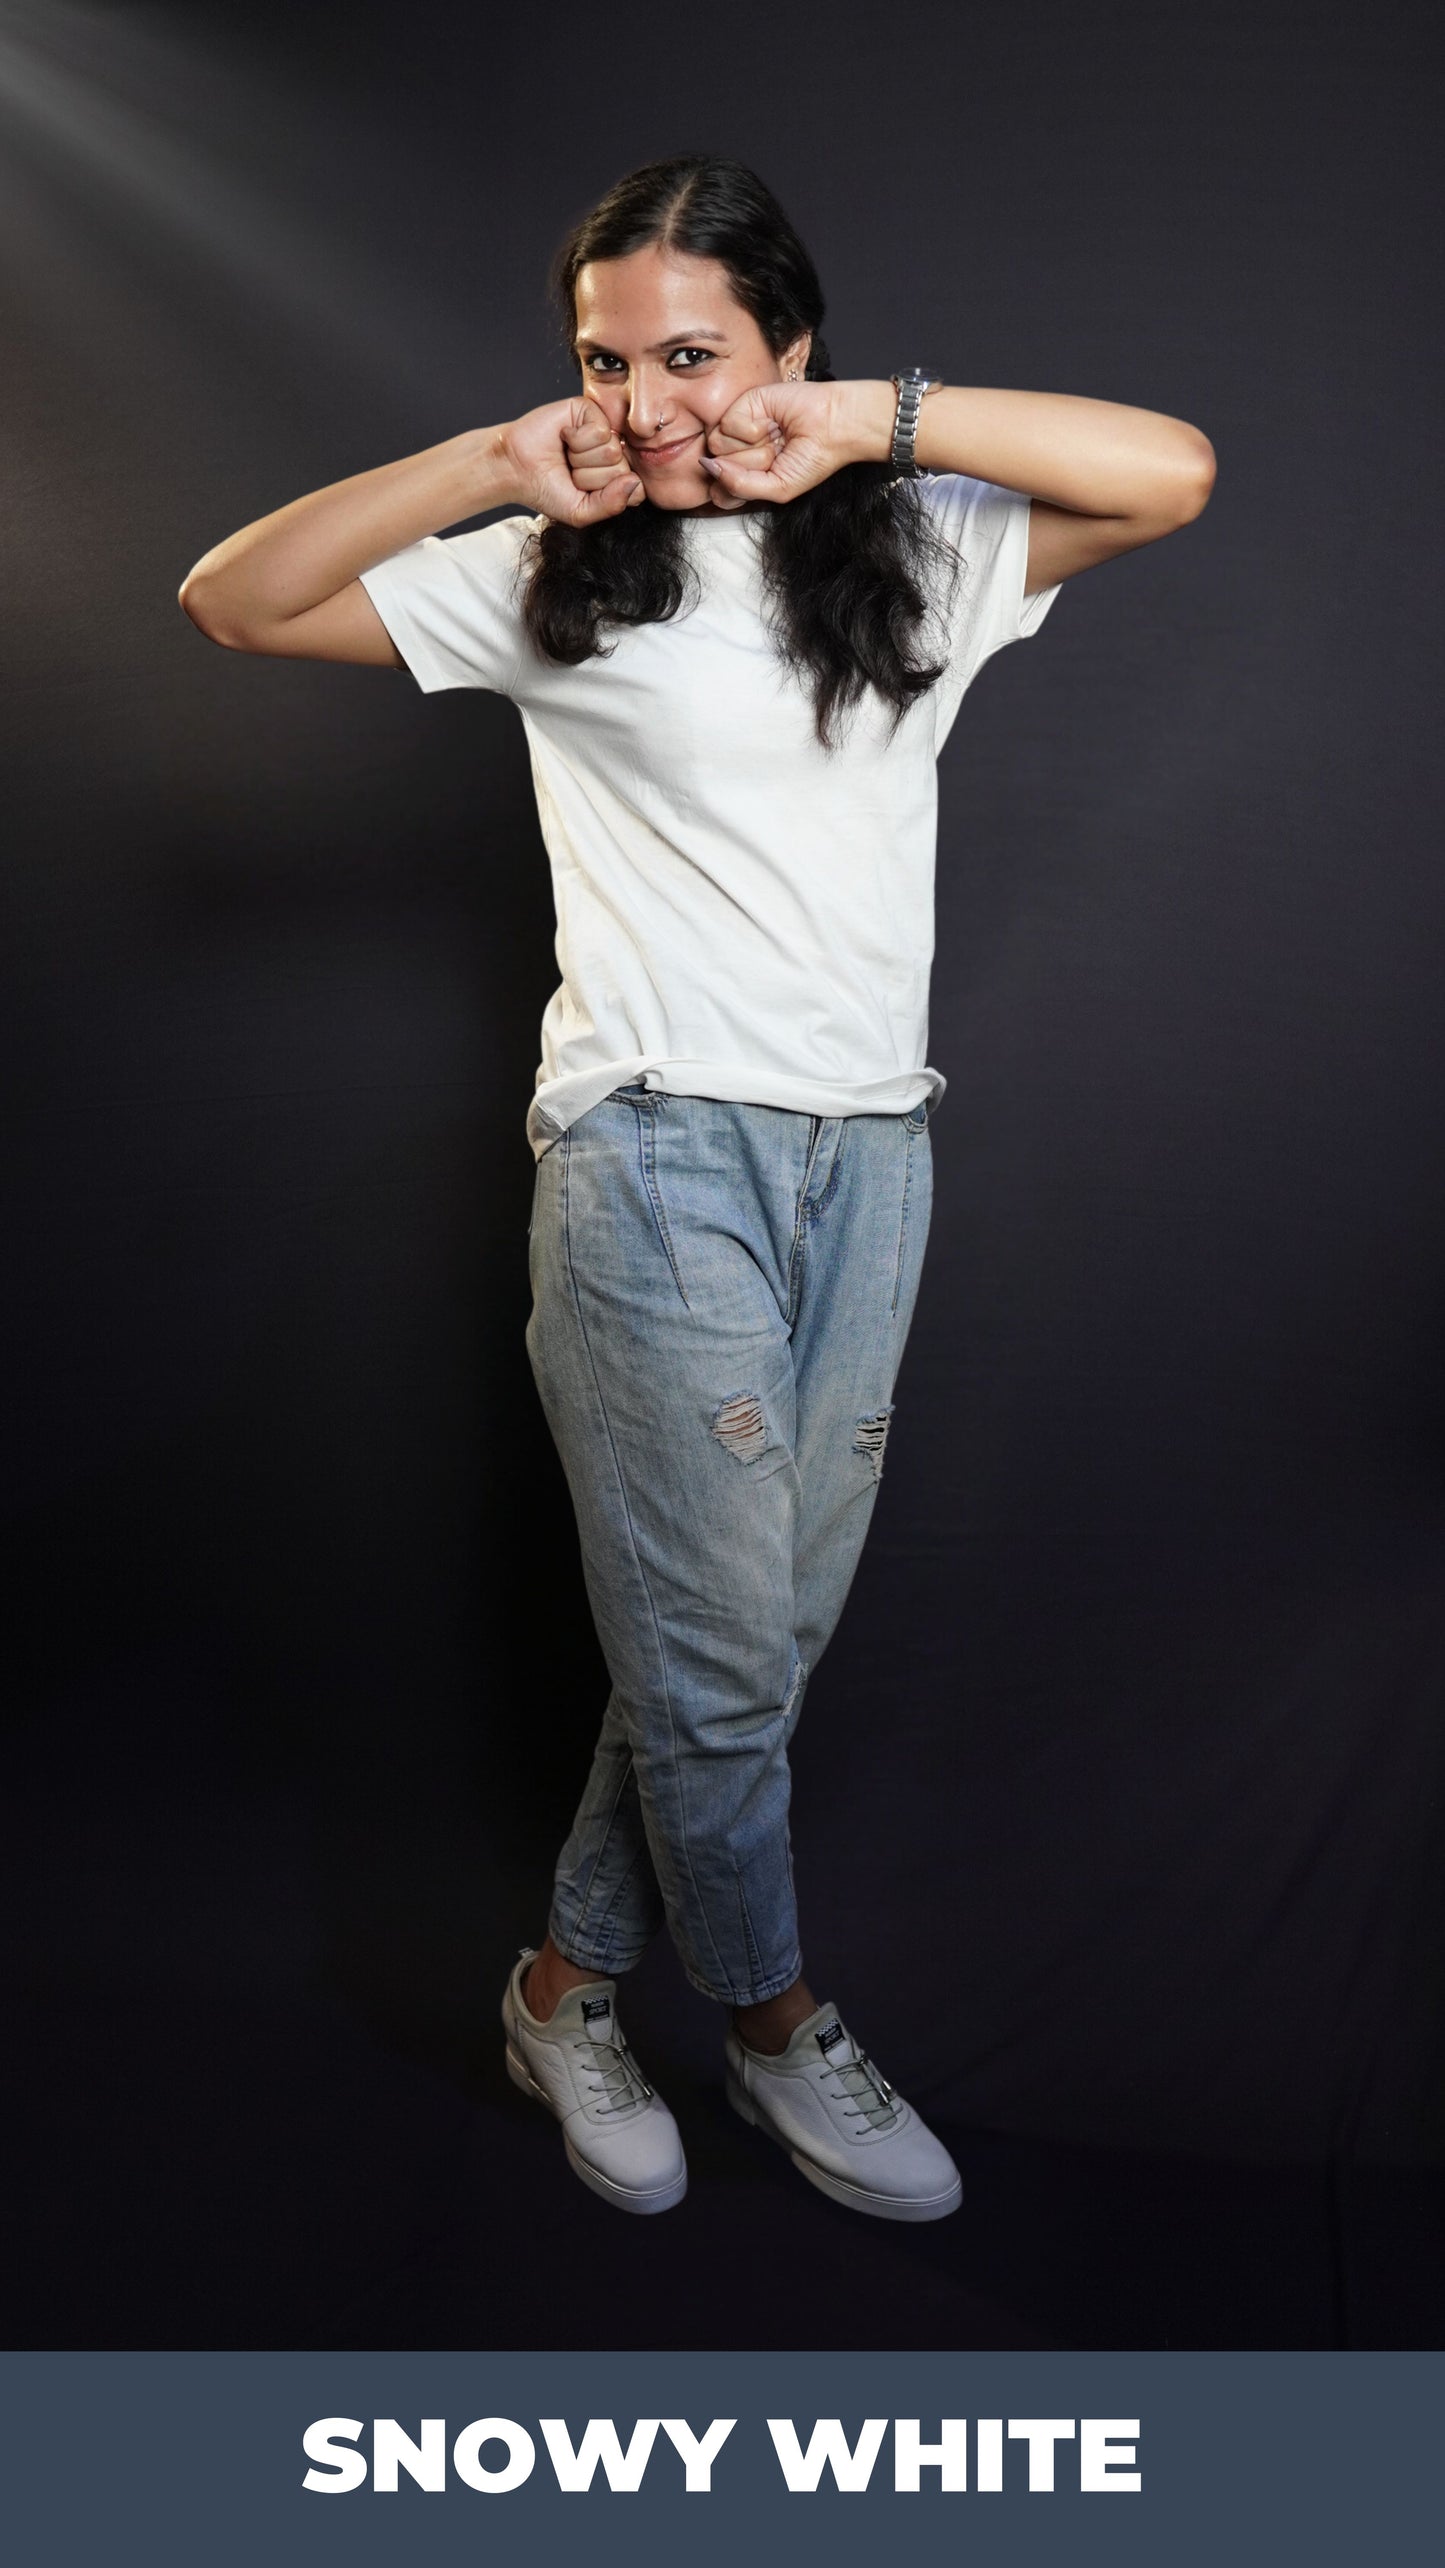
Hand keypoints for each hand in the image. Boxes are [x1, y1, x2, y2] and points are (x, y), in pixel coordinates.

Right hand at [503, 396, 644, 525]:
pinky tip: (564, 437)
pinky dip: (577, 440)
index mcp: (615, 477)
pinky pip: (600, 431)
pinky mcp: (590, 410)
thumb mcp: (581, 511)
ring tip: (566, 454)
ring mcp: (603, 430)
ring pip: (612, 451)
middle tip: (569, 470)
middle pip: (622, 471)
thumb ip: (612, 505)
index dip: (607, 495)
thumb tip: (633, 482)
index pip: (634, 490)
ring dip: (581, 459)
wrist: (516, 468)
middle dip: (590, 478)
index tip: (584, 492)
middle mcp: (613, 453)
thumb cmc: (546, 489)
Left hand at [700, 380, 881, 507]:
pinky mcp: (743, 404)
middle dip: (751, 467)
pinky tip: (771, 422)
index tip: (761, 482)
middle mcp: (739, 451)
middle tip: (776, 455)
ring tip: (775, 439)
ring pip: (718, 448)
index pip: (717, 491)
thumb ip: (737, 486)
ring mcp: (739, 428)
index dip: (733, 490)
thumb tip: (708, 466)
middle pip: (717, 469)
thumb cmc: (811, 459)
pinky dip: (752, 429)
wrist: (833, 427)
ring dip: (752, 448)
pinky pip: (726, 425)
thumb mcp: (776, 489)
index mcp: (746, 474)